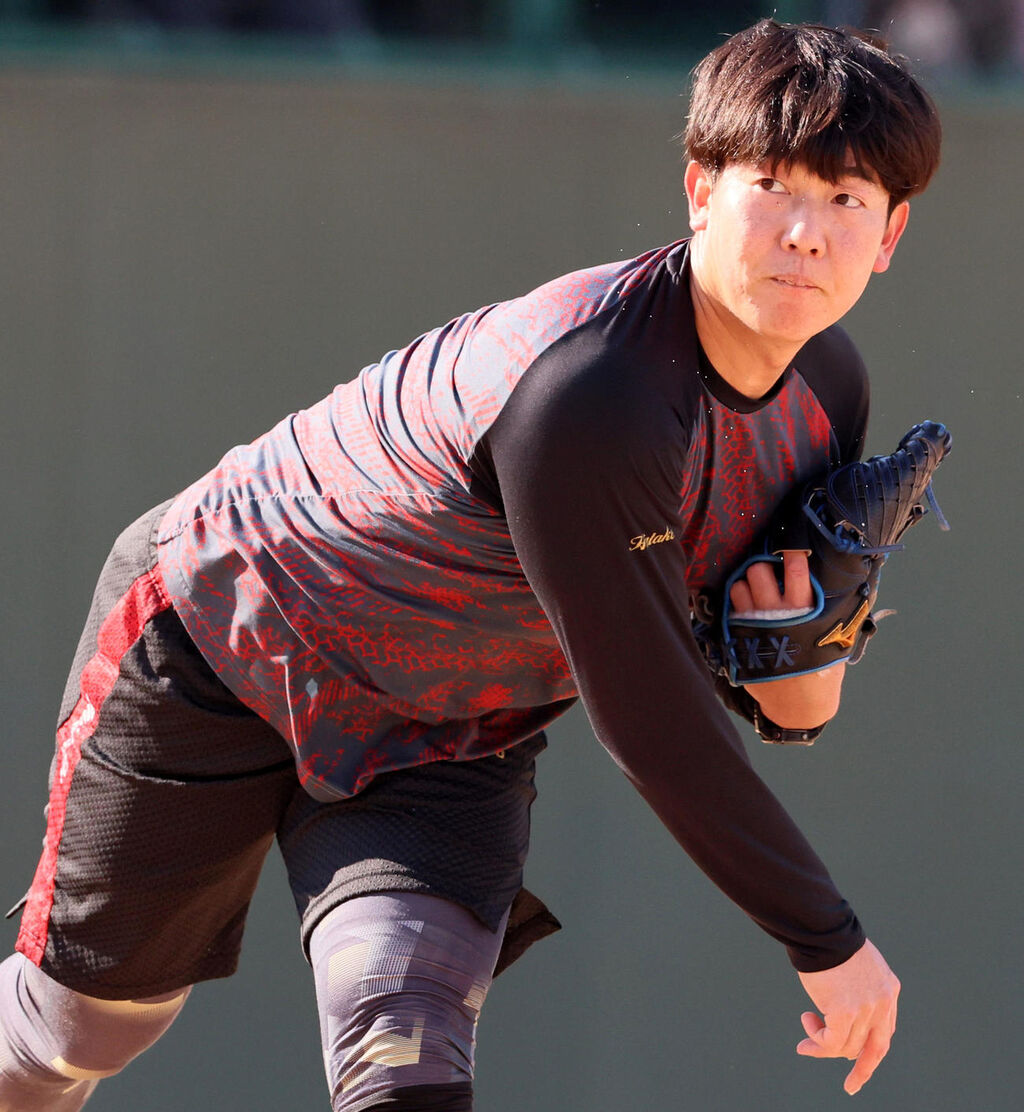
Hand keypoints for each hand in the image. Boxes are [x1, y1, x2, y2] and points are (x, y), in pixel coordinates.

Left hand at [731, 552, 844, 727]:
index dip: (792, 554)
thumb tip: (854, 583)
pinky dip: (738, 601)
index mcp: (804, 611)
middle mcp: (776, 613)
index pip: (796, 569)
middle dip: (764, 567)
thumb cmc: (820, 668)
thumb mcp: (835, 637)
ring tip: (758, 591)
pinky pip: (731, 605)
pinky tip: (748, 606)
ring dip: (747, 583)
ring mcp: (753, 623)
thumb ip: (835, 609)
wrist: (798, 703)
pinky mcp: (738, 635)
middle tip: (771, 573)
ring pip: (739, 585)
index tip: (792, 551)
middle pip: (758, 570)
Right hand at [796, 939, 900, 1094]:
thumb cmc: (830, 942)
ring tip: (806, 1034)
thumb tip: (842, 1016)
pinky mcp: (845, 1011)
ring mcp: (866, 1008)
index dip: (872, 1051)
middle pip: (874, 1048)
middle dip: (861, 1070)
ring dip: (824, 1045)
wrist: (821, 929)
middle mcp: (883, 1002)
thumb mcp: (856, 967)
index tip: (859, 1066)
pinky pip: (832, 1041)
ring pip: (847, 1046)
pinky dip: (818, 1042)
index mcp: (890, 990)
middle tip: (850, 1086)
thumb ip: (858, 989)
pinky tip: (806, 1028)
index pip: (885, 1032)